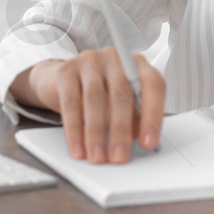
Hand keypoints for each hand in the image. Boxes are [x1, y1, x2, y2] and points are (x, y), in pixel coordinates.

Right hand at [18, 50, 164, 163]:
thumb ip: (135, 118)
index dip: (153, 114)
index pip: (153, 84)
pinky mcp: (66, 70)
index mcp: (137, 64)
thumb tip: (140, 141)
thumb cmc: (101, 95)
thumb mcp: (122, 105)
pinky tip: (78, 147)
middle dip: (121, 130)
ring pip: (95, 98)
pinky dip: (75, 130)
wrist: (61, 81)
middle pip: (122, 93)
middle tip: (119, 156)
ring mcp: (89, 60)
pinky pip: (71, 102)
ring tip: (98, 156)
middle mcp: (115, 57)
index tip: (148, 143)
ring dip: (97, 133)